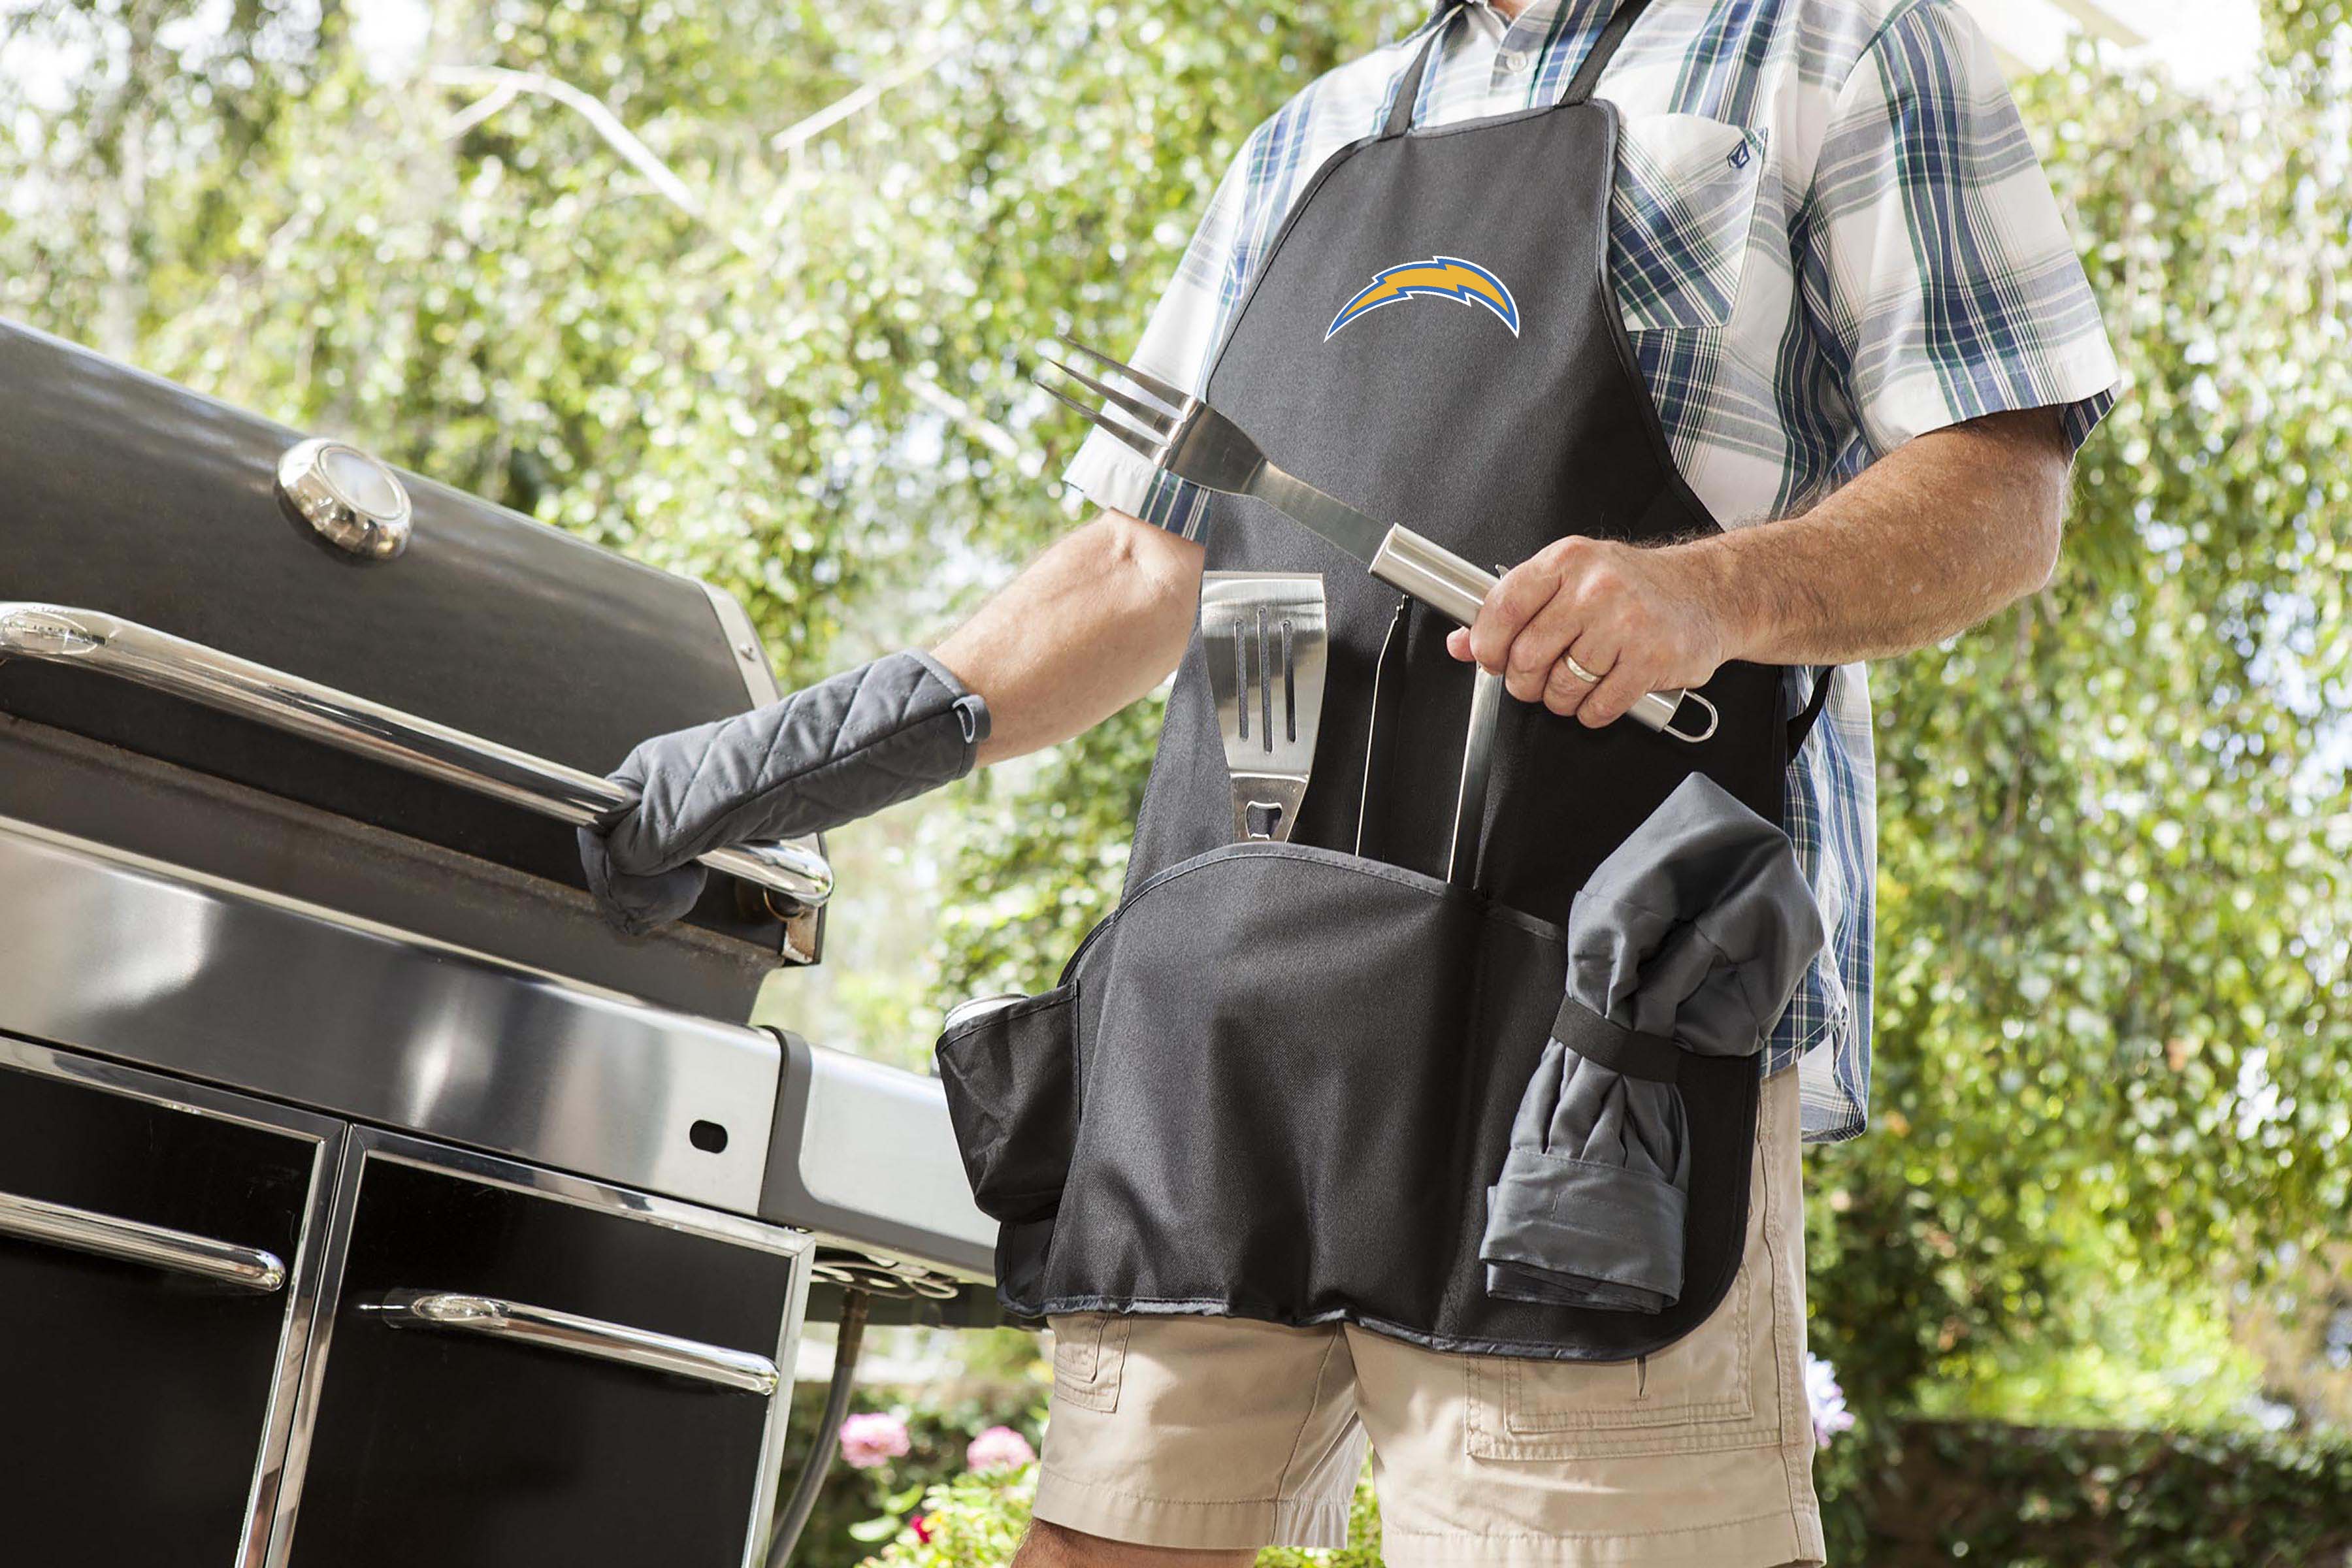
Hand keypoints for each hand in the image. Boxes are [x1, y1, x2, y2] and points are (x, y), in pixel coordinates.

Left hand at [1444, 536, 1742, 726]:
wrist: (1705, 592)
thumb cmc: (1632, 587)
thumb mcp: (1569, 579)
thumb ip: (1514, 608)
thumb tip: (1460, 642)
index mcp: (1568, 561)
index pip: (1503, 608)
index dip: (1487, 644)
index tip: (1491, 657)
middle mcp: (1596, 589)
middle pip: (1527, 657)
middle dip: (1524, 681)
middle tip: (1536, 678)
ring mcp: (1627, 624)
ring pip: (1560, 688)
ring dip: (1560, 699)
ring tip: (1576, 682)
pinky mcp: (1652, 660)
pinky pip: (1597, 707)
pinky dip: (1591, 711)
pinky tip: (1602, 692)